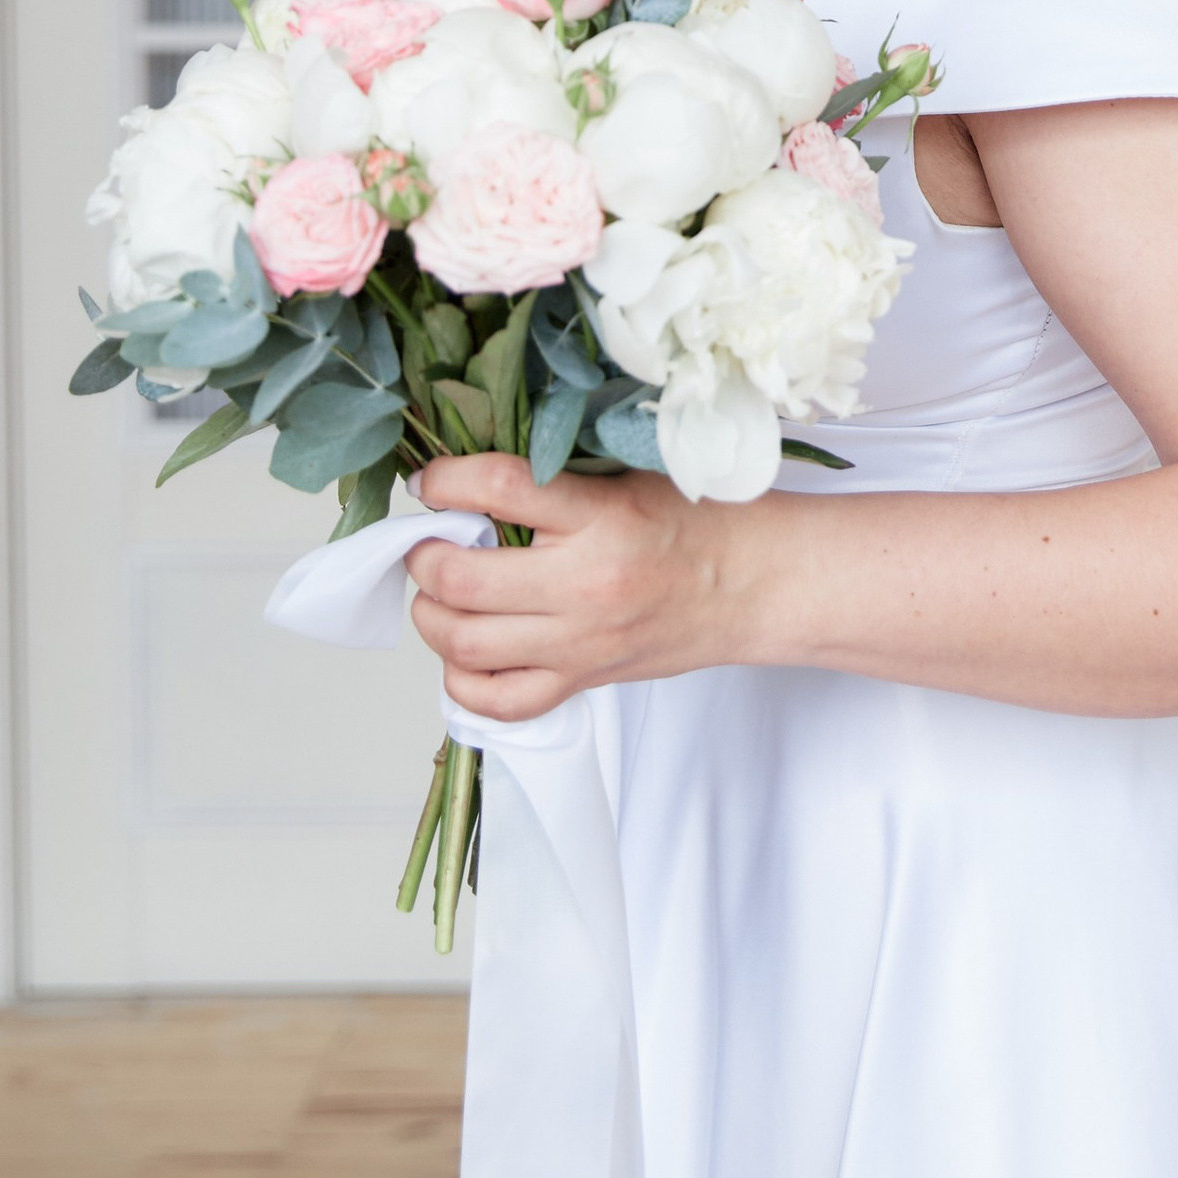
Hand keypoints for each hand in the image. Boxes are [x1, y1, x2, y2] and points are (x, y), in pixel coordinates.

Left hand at [406, 454, 750, 719]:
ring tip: (440, 592)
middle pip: (461, 579)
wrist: (755, 584)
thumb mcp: (630, 476)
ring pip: (465, 643)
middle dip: (423, 557)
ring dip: (432, 615)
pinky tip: (465, 650)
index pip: (497, 488)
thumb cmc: (700, 522)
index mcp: (601, 518)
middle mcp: (584, 586)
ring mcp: (580, 643)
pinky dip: (463, 681)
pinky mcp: (582, 681)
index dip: (444, 480)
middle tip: (428, 541)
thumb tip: (473, 479)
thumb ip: (556, 478)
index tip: (429, 480)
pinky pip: (499, 701)